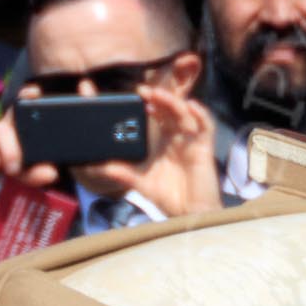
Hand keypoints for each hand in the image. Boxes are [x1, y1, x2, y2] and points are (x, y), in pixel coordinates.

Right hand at [0, 84, 58, 203]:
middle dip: (10, 152)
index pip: (20, 107)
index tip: (34, 93)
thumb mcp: (22, 175)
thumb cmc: (0, 177)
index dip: (26, 97)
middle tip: (13, 170)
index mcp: (13, 128)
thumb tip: (51, 172)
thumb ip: (36, 173)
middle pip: (1, 130)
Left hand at [95, 85, 221, 219]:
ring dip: (173, 102)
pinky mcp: (204, 148)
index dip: (148, 103)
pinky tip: (192, 105)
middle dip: (159, 97)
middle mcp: (178, 137)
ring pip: (185, 114)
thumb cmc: (168, 198)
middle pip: (170, 110)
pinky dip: (201, 114)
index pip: (157, 115)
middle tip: (143, 91)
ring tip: (159, 95)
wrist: (188, 214)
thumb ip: (123, 173)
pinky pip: (206, 126)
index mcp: (162, 141)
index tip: (133, 95)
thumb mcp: (140, 182)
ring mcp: (191, 141)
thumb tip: (100, 167)